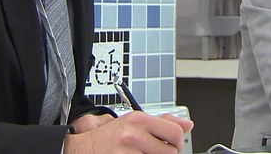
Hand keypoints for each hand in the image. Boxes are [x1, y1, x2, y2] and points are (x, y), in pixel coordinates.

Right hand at [64, 111, 193, 153]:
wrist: (83, 149)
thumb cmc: (111, 137)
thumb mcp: (135, 123)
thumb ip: (162, 122)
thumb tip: (187, 124)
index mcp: (139, 120)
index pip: (175, 132)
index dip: (178, 143)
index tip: (173, 146)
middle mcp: (133, 134)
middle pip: (170, 152)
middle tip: (156, 152)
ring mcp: (127, 152)